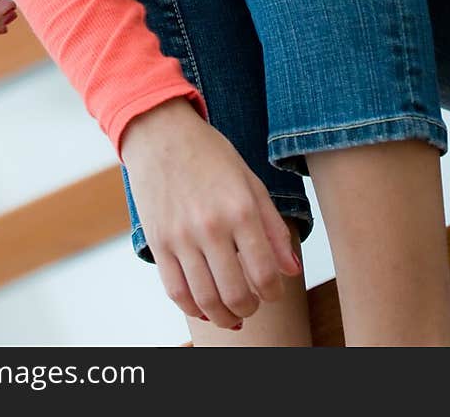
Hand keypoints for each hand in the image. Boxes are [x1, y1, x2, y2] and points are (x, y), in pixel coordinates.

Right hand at [121, 101, 302, 330]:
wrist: (160, 132)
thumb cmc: (209, 154)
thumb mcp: (250, 181)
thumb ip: (273, 227)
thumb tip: (292, 270)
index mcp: (241, 208)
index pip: (265, 272)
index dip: (273, 293)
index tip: (273, 292)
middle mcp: (211, 226)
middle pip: (235, 294)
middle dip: (249, 309)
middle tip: (253, 305)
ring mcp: (181, 237)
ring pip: (205, 300)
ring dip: (223, 317)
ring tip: (232, 315)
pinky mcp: (157, 243)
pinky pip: (175, 291)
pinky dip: (192, 308)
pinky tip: (204, 307)